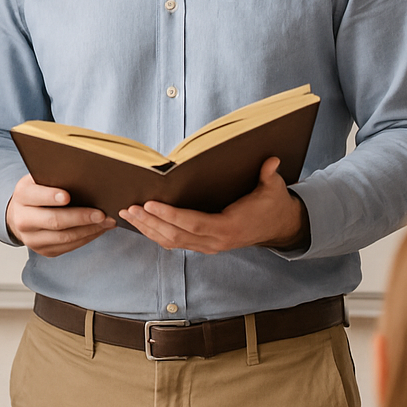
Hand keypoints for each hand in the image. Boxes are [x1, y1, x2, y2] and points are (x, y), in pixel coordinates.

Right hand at [5, 173, 115, 256]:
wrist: (21, 214)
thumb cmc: (37, 192)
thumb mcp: (38, 179)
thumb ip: (53, 177)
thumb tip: (82, 174)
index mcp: (21, 196)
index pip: (35, 196)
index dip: (51, 196)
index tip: (68, 196)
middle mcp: (23, 220)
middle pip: (53, 221)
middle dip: (80, 217)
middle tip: (101, 213)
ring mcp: (33, 239)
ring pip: (64, 237)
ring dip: (89, 230)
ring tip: (107, 221)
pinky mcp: (45, 250)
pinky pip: (69, 246)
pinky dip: (87, 237)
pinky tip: (99, 229)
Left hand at [122, 157, 307, 253]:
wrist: (279, 226)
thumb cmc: (272, 205)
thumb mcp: (273, 189)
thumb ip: (269, 176)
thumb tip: (272, 161)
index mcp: (229, 227)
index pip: (194, 223)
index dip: (170, 215)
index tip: (149, 204)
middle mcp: (216, 240)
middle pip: (176, 235)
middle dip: (150, 221)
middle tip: (129, 207)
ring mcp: (208, 245)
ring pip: (172, 241)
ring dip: (148, 228)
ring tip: (127, 213)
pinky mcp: (203, 245)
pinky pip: (175, 242)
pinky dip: (155, 233)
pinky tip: (141, 223)